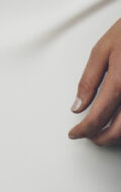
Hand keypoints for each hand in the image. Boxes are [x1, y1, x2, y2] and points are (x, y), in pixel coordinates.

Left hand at [69, 18, 120, 144]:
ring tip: (104, 131)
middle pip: (119, 131)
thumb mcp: (101, 52)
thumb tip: (77, 106)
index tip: (75, 133)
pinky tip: (120, 122)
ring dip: (118, 136)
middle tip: (89, 136)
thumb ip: (88, 82)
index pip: (97, 117)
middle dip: (101, 139)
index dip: (83, 130)